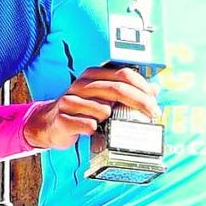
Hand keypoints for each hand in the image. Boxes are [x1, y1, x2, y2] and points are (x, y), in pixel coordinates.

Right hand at [23, 66, 159, 149]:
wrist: (50, 125)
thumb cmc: (82, 111)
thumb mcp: (106, 98)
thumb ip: (129, 92)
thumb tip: (156, 88)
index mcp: (94, 74)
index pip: (124, 74)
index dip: (143, 88)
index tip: (155, 102)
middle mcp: (81, 84)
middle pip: (118, 89)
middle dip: (140, 103)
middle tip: (153, 114)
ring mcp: (70, 100)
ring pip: (104, 110)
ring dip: (109, 120)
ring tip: (102, 123)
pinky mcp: (62, 118)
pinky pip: (89, 125)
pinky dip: (94, 130)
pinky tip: (89, 130)